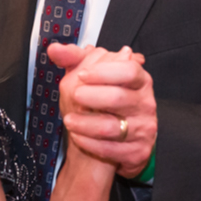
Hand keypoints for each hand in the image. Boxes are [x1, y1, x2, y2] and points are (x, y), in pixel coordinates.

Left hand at [50, 42, 156, 178]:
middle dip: (92, 97)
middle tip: (74, 96)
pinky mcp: (137, 151)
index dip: (104, 72)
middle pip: (119, 97)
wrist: (118, 138)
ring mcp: (143, 128)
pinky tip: (77, 136)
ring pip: (112, 127)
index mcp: (139, 81)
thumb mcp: (93, 77)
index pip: (128, 71)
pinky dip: (90, 143)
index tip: (82, 75)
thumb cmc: (106, 104)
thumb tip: (55, 49)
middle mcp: (145, 103)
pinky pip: (111, 149)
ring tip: (69, 119)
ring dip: (85, 123)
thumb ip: (76, 60)